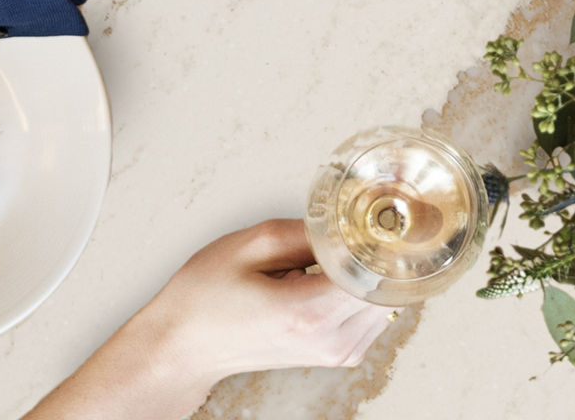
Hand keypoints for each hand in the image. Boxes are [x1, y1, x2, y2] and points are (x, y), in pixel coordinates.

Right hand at [24, 220, 390, 419]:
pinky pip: (374, 316)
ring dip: (373, 274)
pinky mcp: (339, 355)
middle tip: (362, 228)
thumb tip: (351, 222)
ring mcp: (337, 352)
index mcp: (307, 312)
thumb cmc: (204, 298)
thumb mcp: (251, 245)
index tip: (384, 221)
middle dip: (381, 255)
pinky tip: (335, 277)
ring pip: (388, 303)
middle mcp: (329, 339)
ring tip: (338, 255)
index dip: (385, 244)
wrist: (183, 346)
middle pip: (390, 288)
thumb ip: (310, 231)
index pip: (378, 275)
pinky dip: (364, 292)